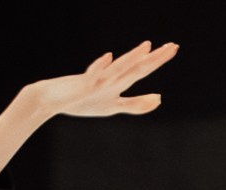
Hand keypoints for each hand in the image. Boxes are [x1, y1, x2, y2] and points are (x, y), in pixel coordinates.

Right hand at [0, 41, 178, 181]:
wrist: (52, 100)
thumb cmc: (83, 101)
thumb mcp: (114, 106)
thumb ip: (136, 104)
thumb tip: (160, 98)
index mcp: (119, 83)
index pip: (143, 70)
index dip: (158, 60)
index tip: (173, 48)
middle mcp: (111, 78)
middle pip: (137, 67)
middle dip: (154, 58)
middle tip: (173, 46)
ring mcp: (97, 81)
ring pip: (118, 69)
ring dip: (132, 58)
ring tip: (147, 47)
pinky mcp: (82, 85)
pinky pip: (93, 75)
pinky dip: (101, 67)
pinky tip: (109, 58)